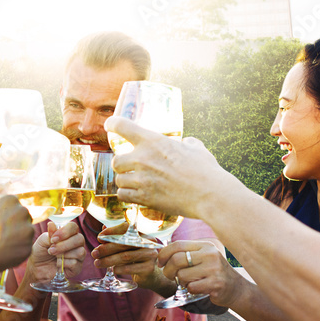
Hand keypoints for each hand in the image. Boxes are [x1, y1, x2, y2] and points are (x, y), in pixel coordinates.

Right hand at [0, 195, 33, 279]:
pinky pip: (24, 250)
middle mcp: (22, 211)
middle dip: (14, 229)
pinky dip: (15, 255)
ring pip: (26, 236)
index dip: (7, 220)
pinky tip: (1, 256)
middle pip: (23, 220)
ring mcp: (27, 230)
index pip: (16, 209)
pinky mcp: (27, 249)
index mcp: (10, 199)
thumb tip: (9, 218)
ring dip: (16, 241)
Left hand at [25, 219, 84, 282]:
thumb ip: (49, 234)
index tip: (53, 238)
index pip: (73, 227)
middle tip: (51, 249)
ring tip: (54, 257)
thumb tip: (52, 224)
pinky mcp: (77, 268)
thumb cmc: (40, 253)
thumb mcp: (42, 242)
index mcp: (68, 234)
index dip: (65, 232)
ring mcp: (78, 256)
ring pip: (80, 252)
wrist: (37, 270)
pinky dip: (64, 264)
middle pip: (80, 239)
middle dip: (64, 244)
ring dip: (64, 254)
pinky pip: (75, 263)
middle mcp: (75, 244)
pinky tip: (58, 265)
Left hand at [92, 229, 167, 293]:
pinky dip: (118, 268)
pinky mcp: (149, 268)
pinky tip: (112, 270)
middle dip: (106, 248)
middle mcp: (148, 242)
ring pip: (125, 256)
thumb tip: (103, 229)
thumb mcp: (127, 247)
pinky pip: (130, 268)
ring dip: (108, 260)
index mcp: (142, 233)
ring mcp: (150, 255)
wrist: (150, 275)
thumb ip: (117, 237)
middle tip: (94, 253)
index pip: (126, 227)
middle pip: (124, 243)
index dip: (112, 231)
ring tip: (97, 263)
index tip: (99, 238)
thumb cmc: (136, 258)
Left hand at [105, 117, 227, 221]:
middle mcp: (142, 158)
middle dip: (122, 165)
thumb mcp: (196, 148)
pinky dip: (127, 196)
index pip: (123, 126)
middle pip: (116, 160)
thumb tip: (187, 142)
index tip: (110, 124)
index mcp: (153, 141)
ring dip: (125, 182)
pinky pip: (123, 196)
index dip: (113, 124)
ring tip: (136, 184)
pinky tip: (136, 195)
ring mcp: (141, 179)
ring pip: (119, 180)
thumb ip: (187, 143)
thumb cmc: (206, 170)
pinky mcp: (144, 197)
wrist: (209, 194)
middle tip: (131, 168)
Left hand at [158, 240, 242, 306]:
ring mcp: (213, 269)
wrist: (236, 288)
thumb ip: (187, 253)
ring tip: (189, 282)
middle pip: (177, 260)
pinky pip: (191, 287)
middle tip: (169, 275)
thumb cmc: (214, 272)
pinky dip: (190, 290)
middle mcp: (210, 255)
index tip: (160, 262)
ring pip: (182, 275)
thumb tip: (161, 253)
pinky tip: (197, 288)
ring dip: (181, 282)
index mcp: (205, 245)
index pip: (178, 244)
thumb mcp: (204, 257)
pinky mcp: (215, 284)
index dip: (164, 253)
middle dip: (168, 270)